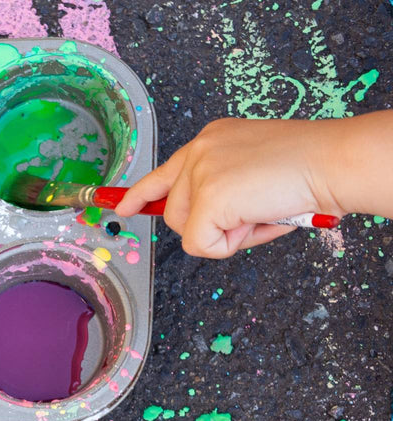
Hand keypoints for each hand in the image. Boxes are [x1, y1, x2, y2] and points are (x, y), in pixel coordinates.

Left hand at [114, 117, 345, 258]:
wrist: (331, 162)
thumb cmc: (305, 171)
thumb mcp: (251, 173)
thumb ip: (220, 191)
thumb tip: (202, 227)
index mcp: (210, 140)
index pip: (162, 172)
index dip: (140, 194)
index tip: (123, 207)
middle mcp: (199, 150)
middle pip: (174, 213)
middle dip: (208, 225)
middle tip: (251, 212)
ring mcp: (201, 172)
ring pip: (185, 230)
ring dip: (222, 235)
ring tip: (257, 211)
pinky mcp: (208, 197)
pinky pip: (200, 245)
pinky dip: (229, 245)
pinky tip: (255, 218)